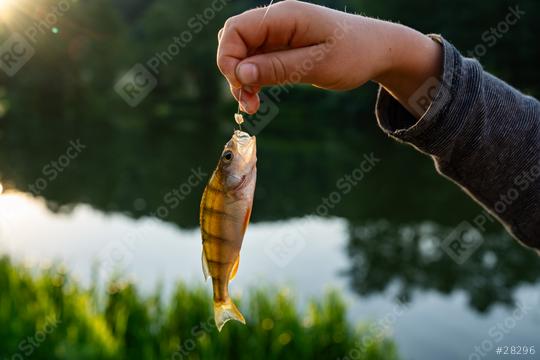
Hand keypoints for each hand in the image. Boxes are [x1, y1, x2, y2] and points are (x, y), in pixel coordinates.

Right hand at [217, 0, 441, 115]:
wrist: (378, 50)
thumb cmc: (354, 53)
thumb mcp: (317, 65)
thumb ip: (278, 68)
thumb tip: (240, 73)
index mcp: (285, 16)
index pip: (236, 29)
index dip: (228, 58)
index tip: (241, 85)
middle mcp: (277, 21)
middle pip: (234, 40)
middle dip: (233, 71)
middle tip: (248, 102)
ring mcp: (278, 35)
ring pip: (242, 54)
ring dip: (241, 80)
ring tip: (253, 106)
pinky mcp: (282, 49)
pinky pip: (256, 62)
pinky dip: (252, 80)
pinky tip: (257, 99)